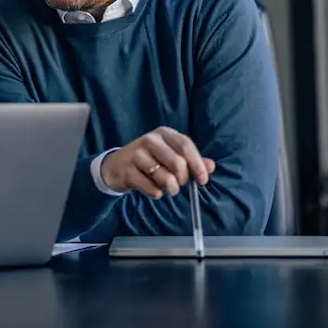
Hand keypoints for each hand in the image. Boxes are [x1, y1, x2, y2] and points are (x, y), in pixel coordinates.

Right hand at [100, 127, 216, 198]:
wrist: (116, 166)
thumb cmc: (150, 160)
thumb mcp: (170, 155)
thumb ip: (192, 160)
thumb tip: (211, 166)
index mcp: (163, 133)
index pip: (186, 145)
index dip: (197, 164)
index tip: (203, 180)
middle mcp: (149, 140)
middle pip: (178, 163)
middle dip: (183, 179)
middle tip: (179, 183)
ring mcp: (136, 155)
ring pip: (166, 178)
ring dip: (171, 189)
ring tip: (166, 187)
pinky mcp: (128, 171)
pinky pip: (152, 189)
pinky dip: (157, 194)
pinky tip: (151, 188)